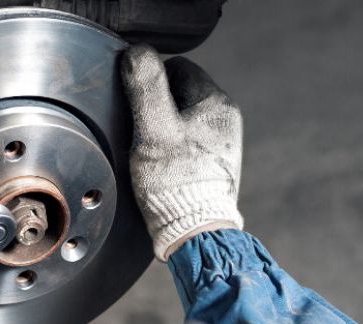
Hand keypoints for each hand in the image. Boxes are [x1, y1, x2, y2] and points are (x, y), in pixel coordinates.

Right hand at [121, 44, 243, 260]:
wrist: (195, 232)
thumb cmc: (175, 182)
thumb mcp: (154, 130)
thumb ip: (146, 88)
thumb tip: (138, 52)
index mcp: (217, 103)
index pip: (177, 67)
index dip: (151, 80)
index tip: (137, 104)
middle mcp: (226, 119)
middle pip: (181, 92)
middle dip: (157, 106)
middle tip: (141, 130)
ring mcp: (223, 142)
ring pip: (184, 118)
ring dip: (163, 128)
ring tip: (151, 151)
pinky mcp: (215, 163)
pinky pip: (188, 141)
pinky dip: (172, 147)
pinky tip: (163, 165)